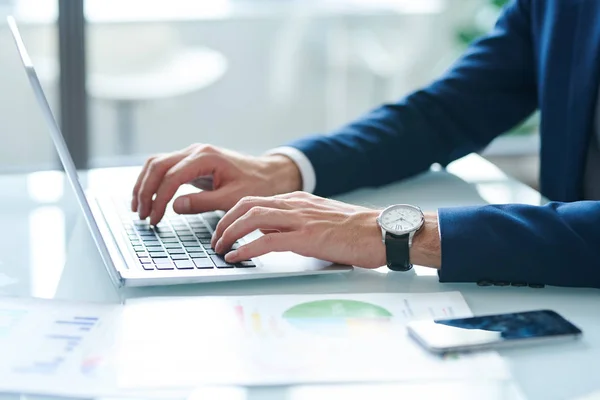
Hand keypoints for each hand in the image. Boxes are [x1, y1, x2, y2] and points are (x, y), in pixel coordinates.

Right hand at [131, 144, 301, 224]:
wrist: (269, 174)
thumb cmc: (256, 185)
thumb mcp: (232, 198)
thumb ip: (203, 202)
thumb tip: (174, 206)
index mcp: (206, 157)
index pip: (172, 177)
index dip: (159, 199)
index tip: (154, 218)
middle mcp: (195, 151)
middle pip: (157, 165)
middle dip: (145, 190)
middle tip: (142, 215)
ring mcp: (192, 154)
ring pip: (157, 164)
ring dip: (144, 184)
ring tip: (139, 208)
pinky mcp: (191, 162)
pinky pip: (165, 168)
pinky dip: (153, 181)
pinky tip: (149, 198)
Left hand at [211, 191, 386, 267]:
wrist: (383, 231)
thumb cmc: (357, 230)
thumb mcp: (322, 219)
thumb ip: (299, 223)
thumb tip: (277, 235)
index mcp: (298, 200)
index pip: (256, 200)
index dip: (234, 213)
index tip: (224, 228)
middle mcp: (296, 204)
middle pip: (247, 205)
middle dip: (224, 221)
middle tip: (215, 239)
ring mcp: (300, 219)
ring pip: (252, 218)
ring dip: (229, 233)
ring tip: (220, 248)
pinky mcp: (307, 237)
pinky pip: (267, 240)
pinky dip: (246, 248)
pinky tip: (236, 257)